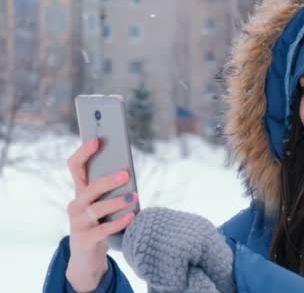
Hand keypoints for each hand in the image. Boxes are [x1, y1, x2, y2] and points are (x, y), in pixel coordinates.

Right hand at [64, 138, 137, 291]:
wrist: (87, 257)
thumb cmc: (100, 222)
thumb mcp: (103, 204)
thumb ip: (111, 189)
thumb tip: (128, 173)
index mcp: (80, 190)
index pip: (75, 166)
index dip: (83, 152)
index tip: (96, 140)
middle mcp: (75, 204)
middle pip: (89, 188)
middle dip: (108, 180)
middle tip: (126, 174)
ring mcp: (78, 222)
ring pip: (96, 208)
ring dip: (117, 202)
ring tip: (135, 197)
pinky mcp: (85, 239)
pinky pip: (103, 229)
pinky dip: (119, 222)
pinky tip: (132, 216)